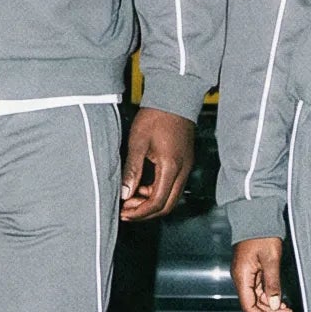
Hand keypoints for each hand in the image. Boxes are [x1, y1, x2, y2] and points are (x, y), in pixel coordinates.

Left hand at [120, 106, 194, 221]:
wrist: (174, 98)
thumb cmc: (156, 116)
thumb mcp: (138, 143)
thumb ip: (132, 171)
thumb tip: (124, 193)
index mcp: (171, 167)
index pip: (158, 202)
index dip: (140, 212)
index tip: (124, 213)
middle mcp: (183, 170)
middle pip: (168, 205)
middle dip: (146, 212)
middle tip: (127, 211)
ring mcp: (186, 167)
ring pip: (171, 197)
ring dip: (151, 202)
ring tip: (130, 198)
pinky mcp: (184, 162)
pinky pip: (173, 186)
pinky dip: (157, 191)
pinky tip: (142, 187)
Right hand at [232, 237, 294, 311]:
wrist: (256, 216)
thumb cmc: (262, 234)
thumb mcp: (270, 258)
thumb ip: (272, 283)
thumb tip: (273, 304)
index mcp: (242, 277)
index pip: (250, 306)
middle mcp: (242, 278)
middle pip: (255, 305)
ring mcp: (247, 275)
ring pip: (259, 299)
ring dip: (273, 308)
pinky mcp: (253, 271)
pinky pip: (261, 290)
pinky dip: (272, 298)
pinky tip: (282, 303)